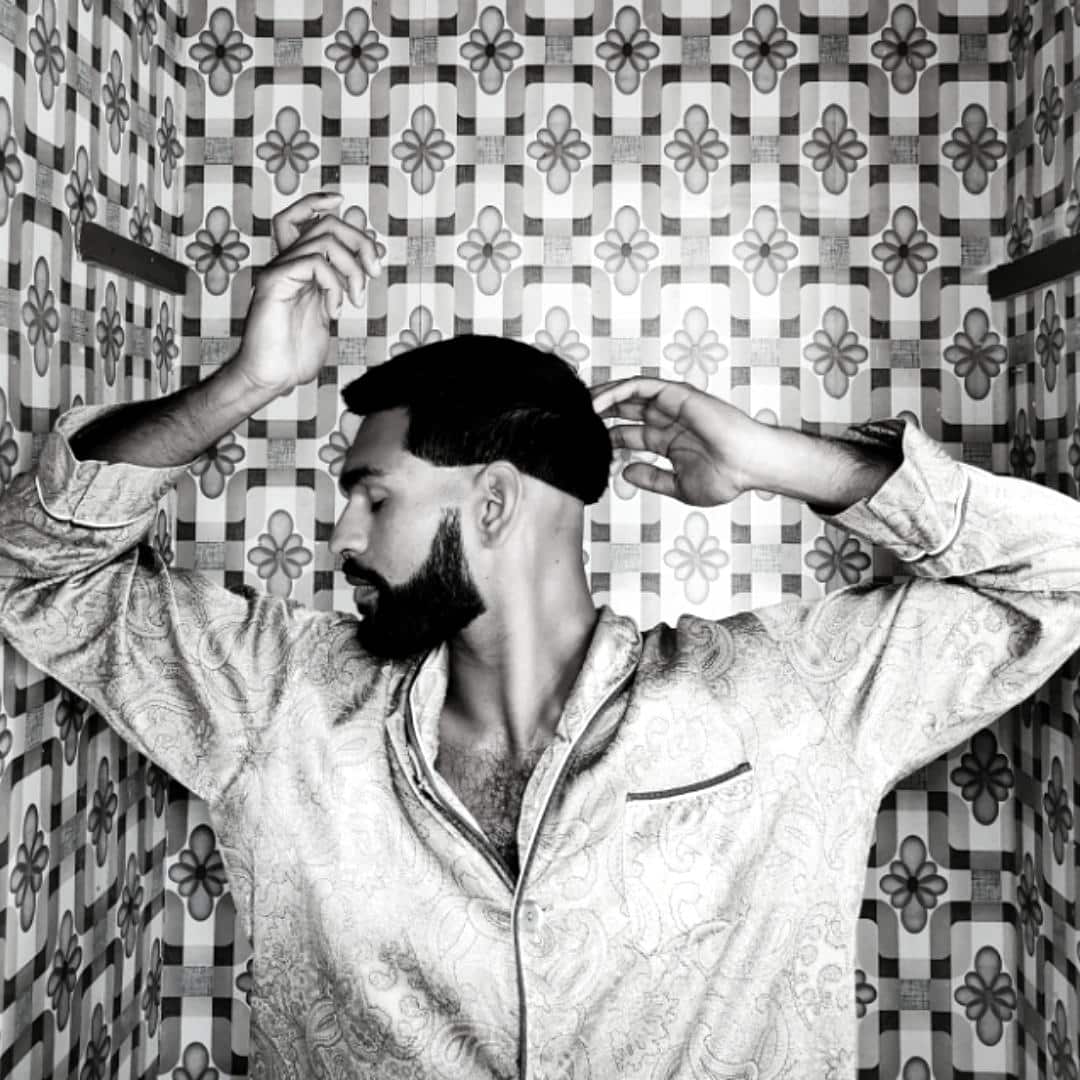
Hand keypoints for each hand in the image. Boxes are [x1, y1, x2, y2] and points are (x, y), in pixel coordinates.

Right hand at [233, 191, 382, 397]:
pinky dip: (335, 285)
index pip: (299, 216)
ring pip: (324, 238)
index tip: (344, 202)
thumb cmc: (296, 352)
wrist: (272, 377)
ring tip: (355, 298)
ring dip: (353, 267)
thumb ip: (341, 281)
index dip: (320, 201)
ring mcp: (278, 270)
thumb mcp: (328, 310)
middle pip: (324, 221)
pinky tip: (334, 311)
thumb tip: (366, 251)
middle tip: (375, 270)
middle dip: (360, 240)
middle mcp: (284, 262)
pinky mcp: (274, 282)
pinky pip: (314, 263)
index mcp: (295, 267)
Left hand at [591, 377, 761, 505]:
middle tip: (571, 420)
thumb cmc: (726, 478)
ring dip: (601, 399)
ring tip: (576, 408)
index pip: (626, 435)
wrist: (749, 466)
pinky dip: (617, 392)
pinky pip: (640, 387)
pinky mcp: (677, 394)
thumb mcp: (678, 486)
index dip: (603, 438)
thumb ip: (651, 479)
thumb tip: (625, 474)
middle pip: (622, 411)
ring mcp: (671, 405)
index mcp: (666, 440)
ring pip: (627, 395)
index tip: (581, 445)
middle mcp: (666, 420)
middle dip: (597, 415)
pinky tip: (597, 404)